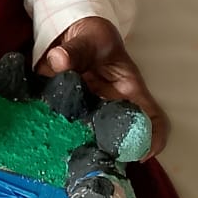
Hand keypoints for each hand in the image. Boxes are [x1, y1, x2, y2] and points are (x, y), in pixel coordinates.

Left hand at [38, 17, 169, 159]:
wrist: (70, 34)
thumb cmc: (93, 37)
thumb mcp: (90, 38)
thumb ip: (75, 50)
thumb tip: (59, 59)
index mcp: (128, 93)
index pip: (152, 119)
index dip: (153, 139)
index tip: (140, 155)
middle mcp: (111, 108)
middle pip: (120, 141)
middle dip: (110, 155)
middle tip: (95, 162)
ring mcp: (89, 114)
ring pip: (92, 142)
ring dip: (81, 151)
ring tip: (67, 159)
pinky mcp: (67, 114)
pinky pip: (63, 132)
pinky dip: (54, 140)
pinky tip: (43, 146)